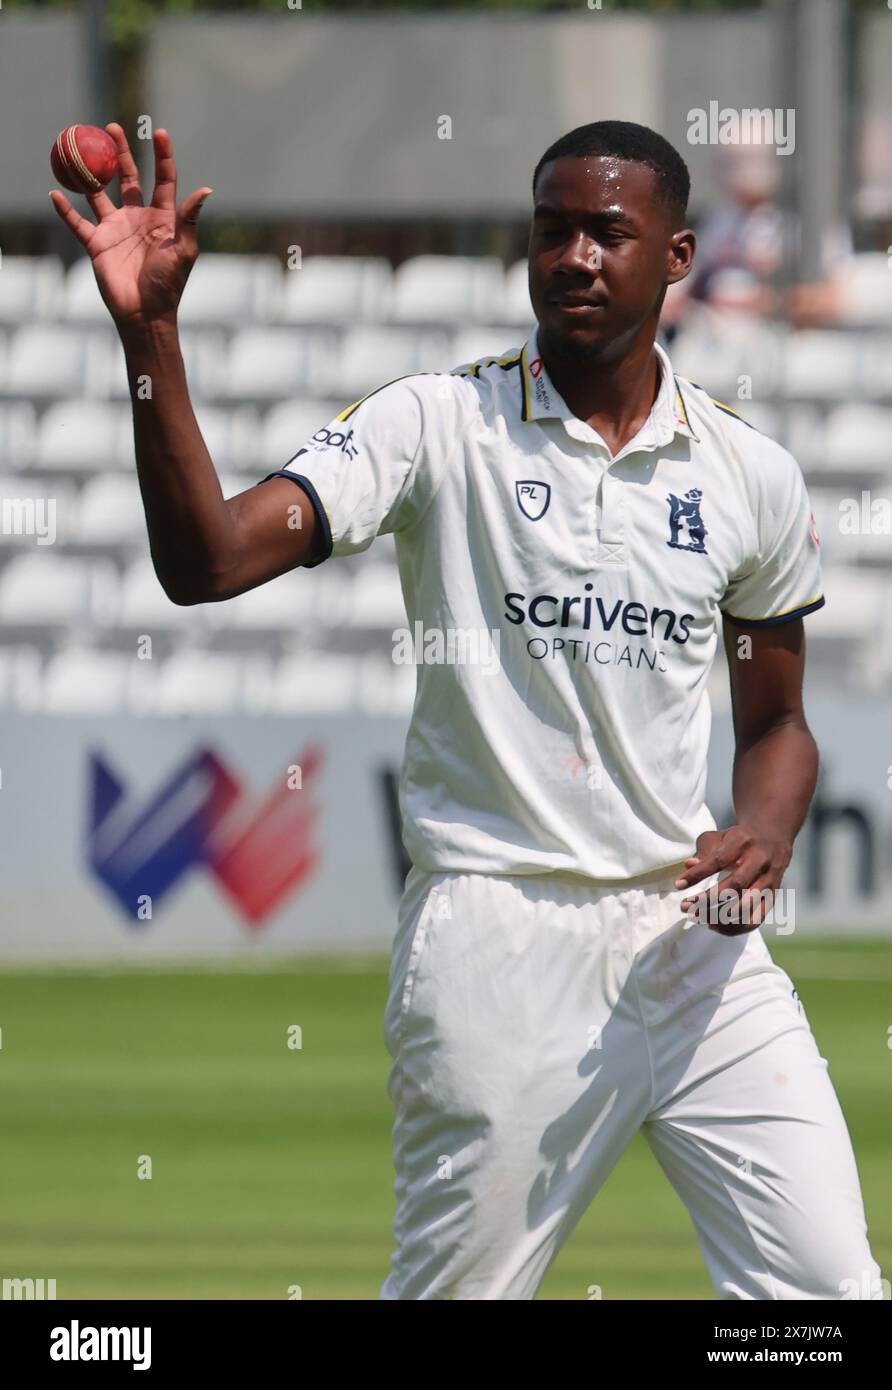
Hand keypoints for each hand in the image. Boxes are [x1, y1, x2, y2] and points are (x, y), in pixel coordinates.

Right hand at [49, 123, 211, 329]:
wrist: (146, 313)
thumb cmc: (169, 284)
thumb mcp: (184, 250)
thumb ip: (188, 219)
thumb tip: (205, 188)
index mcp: (162, 218)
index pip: (163, 179)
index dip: (162, 156)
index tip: (159, 132)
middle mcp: (138, 218)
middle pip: (128, 178)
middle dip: (120, 153)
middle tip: (110, 128)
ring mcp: (116, 229)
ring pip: (99, 194)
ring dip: (90, 174)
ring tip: (80, 151)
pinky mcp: (98, 244)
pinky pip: (78, 223)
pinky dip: (66, 210)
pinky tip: (55, 193)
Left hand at [674, 824, 791, 934]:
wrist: (774, 837)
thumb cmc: (740, 839)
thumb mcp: (721, 836)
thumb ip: (704, 850)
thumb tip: (688, 865)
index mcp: (744, 842)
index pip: (719, 860)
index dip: (698, 874)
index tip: (678, 885)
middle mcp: (760, 861)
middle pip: (735, 885)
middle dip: (707, 899)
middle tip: (685, 907)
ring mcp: (769, 880)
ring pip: (746, 905)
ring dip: (718, 916)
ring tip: (696, 917)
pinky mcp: (772, 897)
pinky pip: (754, 919)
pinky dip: (733, 927)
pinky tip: (713, 925)